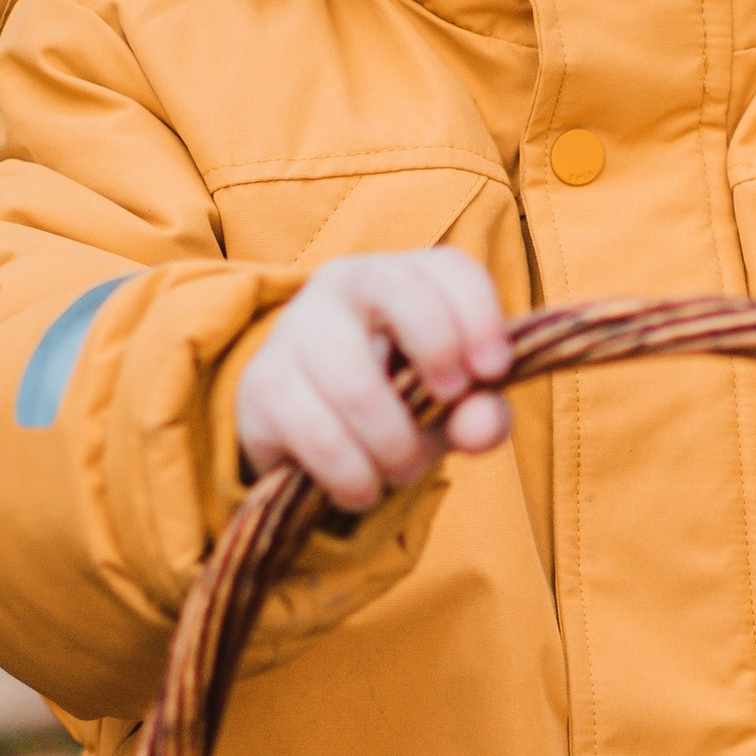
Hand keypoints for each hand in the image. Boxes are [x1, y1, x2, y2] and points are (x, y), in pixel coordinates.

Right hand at [234, 251, 511, 511]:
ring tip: (402, 470)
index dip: (480, 316)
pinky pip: (319, 437)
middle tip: (444, 409)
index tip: (493, 370)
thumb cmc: (396, 399)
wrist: (308, 429)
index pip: (449, 268)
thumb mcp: (450, 406)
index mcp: (402, 275)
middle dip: (437, 359)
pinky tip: (362, 487)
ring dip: (395, 446)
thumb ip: (482, 412)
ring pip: (358, 385)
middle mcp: (343, 285)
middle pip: (399, 297)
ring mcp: (294, 330)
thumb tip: (481, 426)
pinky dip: (354, 477)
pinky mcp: (261, 385)